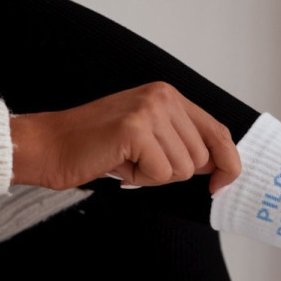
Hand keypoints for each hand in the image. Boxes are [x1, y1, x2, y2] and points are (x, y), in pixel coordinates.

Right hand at [9, 81, 240, 193]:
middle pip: (200, 158)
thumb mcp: (151, 140)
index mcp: (169, 96)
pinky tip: (118, 162)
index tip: (222, 184)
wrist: (51, 146)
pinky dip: (140, 178)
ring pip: (182, 168)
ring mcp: (149, 110)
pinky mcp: (135, 128)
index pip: (218, 132)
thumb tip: (222, 167)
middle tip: (138, 160)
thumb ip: (184, 145)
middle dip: (172, 171)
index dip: (228, 162)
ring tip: (127, 159)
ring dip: (154, 176)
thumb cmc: (99, 148)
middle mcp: (163, 97)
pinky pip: (161, 173)